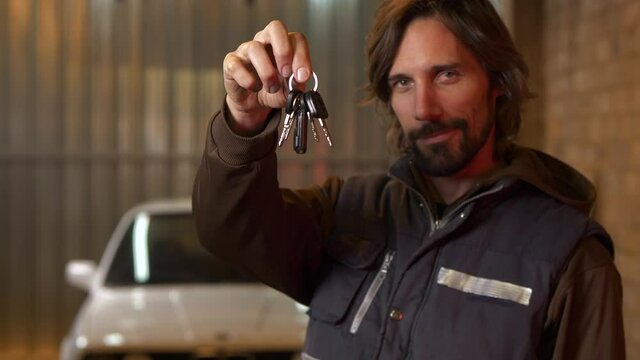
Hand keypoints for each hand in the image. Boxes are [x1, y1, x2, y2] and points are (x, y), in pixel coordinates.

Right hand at [223, 20, 311, 134]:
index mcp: (283, 46)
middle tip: (286, 73)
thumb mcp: (289, 90)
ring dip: (266, 72)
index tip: (302, 76)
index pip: (295, 38)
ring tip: (272, 87)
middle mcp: (265, 42)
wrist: (253, 104)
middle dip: (283, 50)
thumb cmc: (272, 91)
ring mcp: (246, 50)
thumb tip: (299, 78)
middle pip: (275, 28)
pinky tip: (254, 88)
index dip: (301, 56)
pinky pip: (236, 66)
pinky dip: (248, 80)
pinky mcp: (231, 63)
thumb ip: (297, 83)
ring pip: (255, 48)